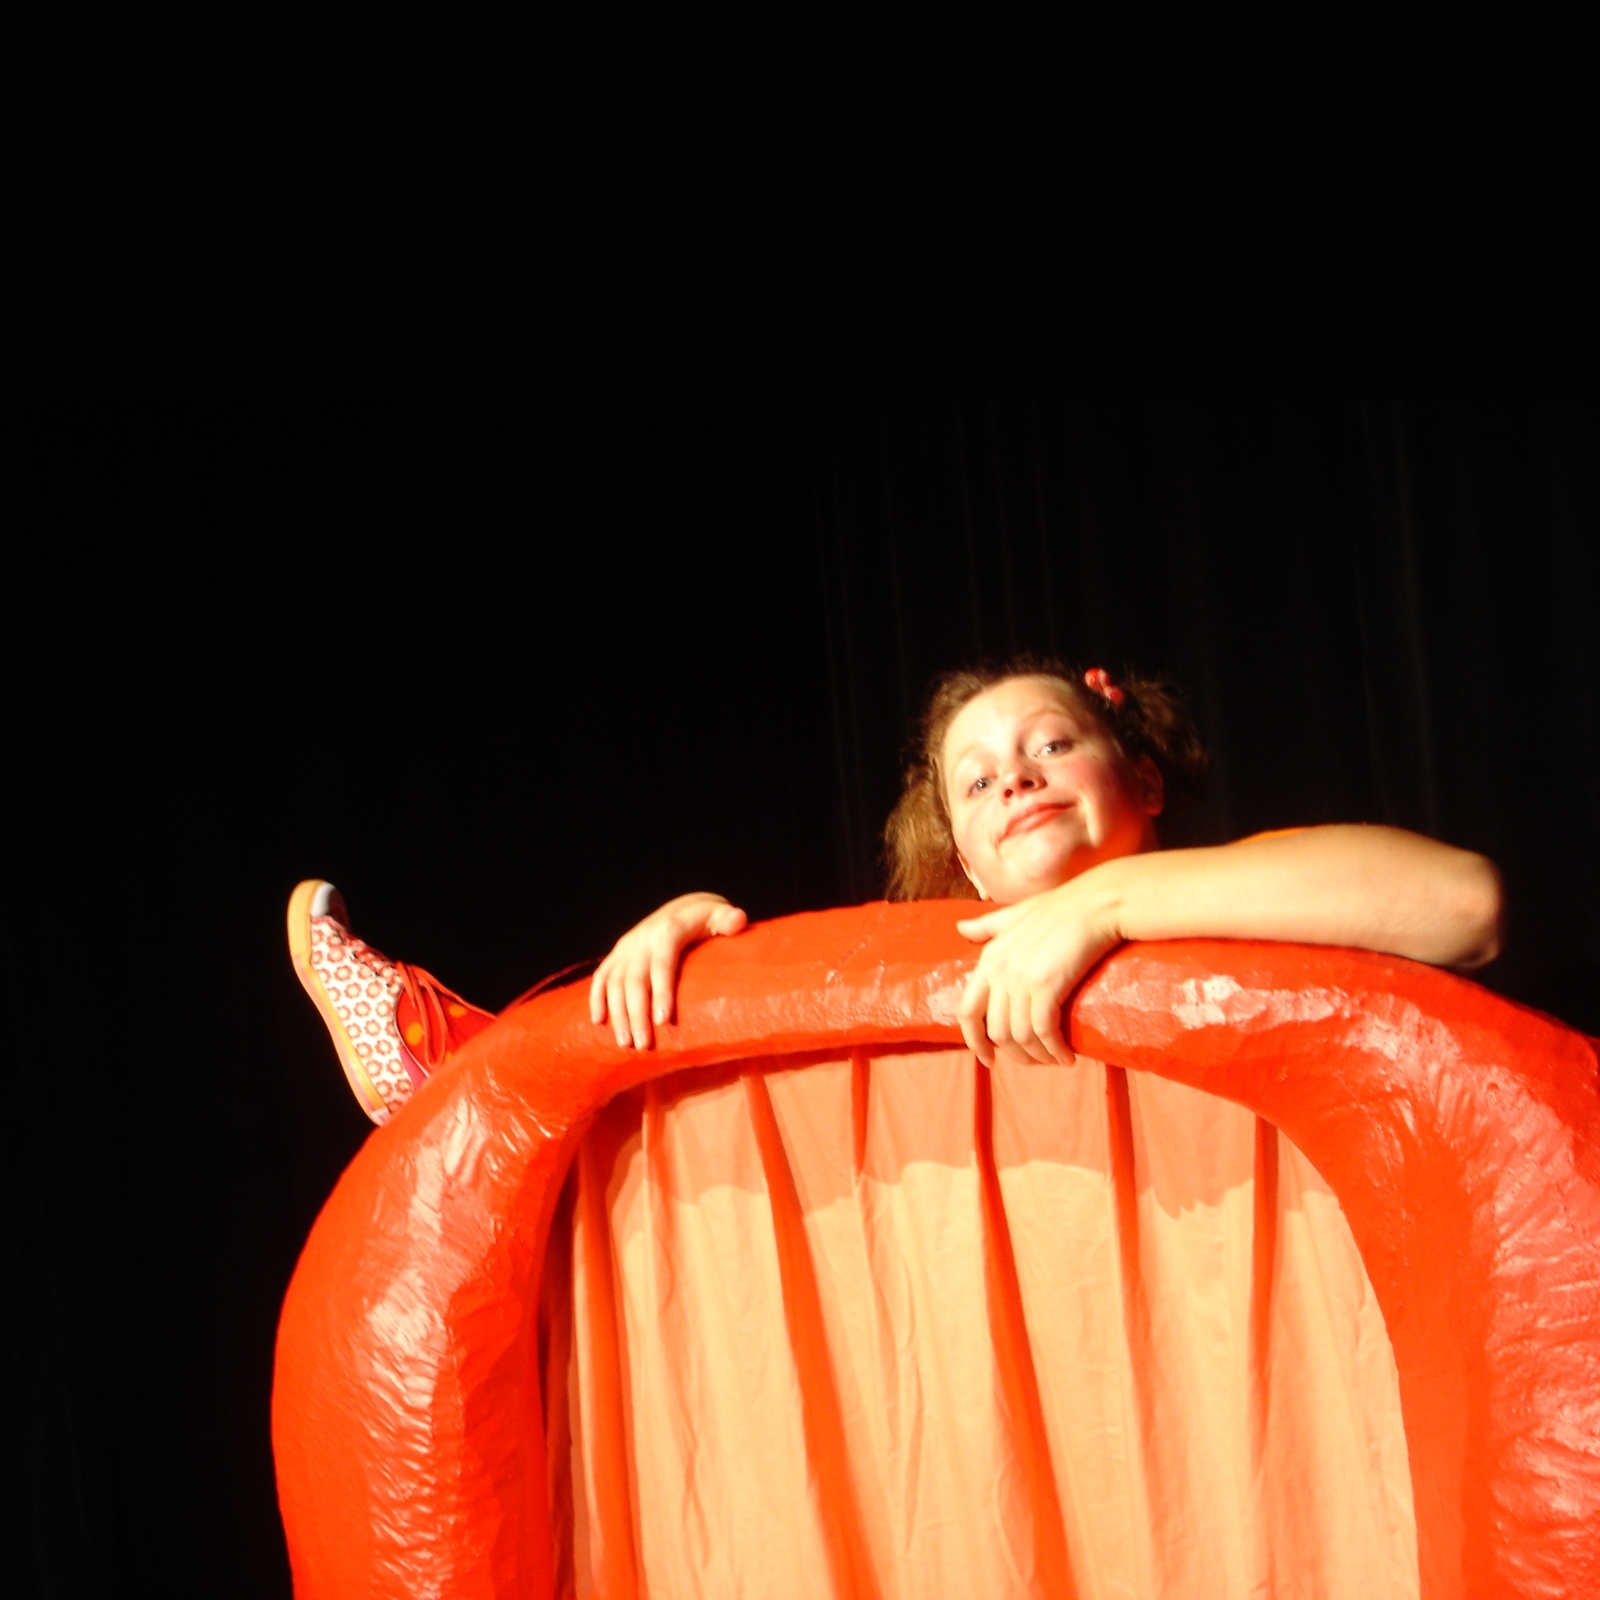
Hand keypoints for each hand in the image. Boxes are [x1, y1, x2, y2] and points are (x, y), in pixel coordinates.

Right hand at [589, 892, 747, 1049]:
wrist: (682, 907)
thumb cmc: (708, 918)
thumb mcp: (721, 915)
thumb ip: (730, 920)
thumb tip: (738, 919)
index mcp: (668, 929)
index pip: (662, 963)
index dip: (662, 991)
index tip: (663, 1021)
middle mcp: (643, 938)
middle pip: (634, 979)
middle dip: (637, 1014)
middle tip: (644, 1045)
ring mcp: (627, 946)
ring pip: (614, 982)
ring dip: (617, 1014)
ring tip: (627, 1043)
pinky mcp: (617, 954)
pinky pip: (601, 977)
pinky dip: (597, 998)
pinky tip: (598, 1022)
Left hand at [955, 879, 1119, 1067]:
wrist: (1097, 903)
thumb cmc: (1061, 907)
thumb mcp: (1015, 913)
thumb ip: (988, 925)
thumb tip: (960, 928)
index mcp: (989, 957)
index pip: (967, 1012)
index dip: (974, 1041)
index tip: (988, 1059)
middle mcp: (999, 970)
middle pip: (995, 1031)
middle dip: (1015, 1054)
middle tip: (1036, 1061)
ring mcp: (1020, 979)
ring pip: (1020, 1036)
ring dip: (1038, 1056)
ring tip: (1055, 1059)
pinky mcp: (1046, 986)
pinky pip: (1043, 1032)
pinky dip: (1055, 1050)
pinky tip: (1068, 1056)